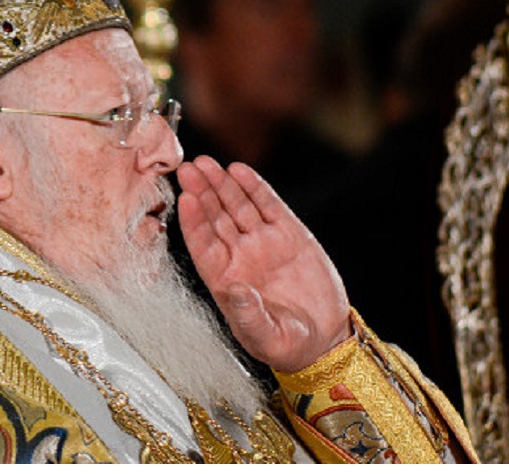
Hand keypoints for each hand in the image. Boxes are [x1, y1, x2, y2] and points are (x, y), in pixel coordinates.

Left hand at [176, 156, 350, 372]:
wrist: (323, 340)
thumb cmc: (286, 345)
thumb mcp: (266, 337)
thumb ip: (248, 315)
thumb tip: (234, 289)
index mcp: (225, 280)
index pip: (202, 245)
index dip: (193, 222)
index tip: (185, 199)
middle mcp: (239, 257)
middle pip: (215, 218)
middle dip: (201, 192)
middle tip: (189, 168)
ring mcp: (263, 243)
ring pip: (237, 207)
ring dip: (222, 184)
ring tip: (208, 163)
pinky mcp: (290, 234)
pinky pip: (268, 206)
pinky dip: (255, 188)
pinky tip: (240, 171)